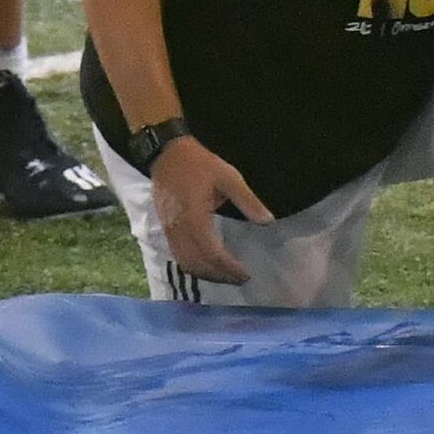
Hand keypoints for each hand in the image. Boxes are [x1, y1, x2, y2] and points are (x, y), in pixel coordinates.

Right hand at [146, 134, 269, 285]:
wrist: (166, 155)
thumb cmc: (199, 164)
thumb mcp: (228, 177)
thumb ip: (248, 201)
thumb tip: (268, 222)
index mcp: (196, 219)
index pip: (213, 254)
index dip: (230, 268)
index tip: (246, 274)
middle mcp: (180, 230)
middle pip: (199, 265)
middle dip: (220, 276)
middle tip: (240, 279)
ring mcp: (170, 232)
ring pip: (187, 264)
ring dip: (207, 275)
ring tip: (226, 275)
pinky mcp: (166, 229)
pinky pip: (179, 257)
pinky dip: (194, 266)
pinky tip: (208, 264)